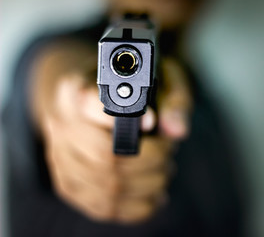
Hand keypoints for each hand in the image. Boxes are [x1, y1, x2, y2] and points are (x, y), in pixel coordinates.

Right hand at [30, 42, 191, 222]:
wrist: (98, 103)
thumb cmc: (133, 92)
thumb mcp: (160, 80)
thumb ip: (173, 100)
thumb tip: (177, 131)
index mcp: (77, 90)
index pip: (88, 104)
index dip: (125, 117)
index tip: (150, 121)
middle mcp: (62, 125)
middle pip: (105, 156)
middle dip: (152, 158)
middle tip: (167, 149)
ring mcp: (62, 159)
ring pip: (108, 186)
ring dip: (150, 182)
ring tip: (163, 167)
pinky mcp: (71, 186)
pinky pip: (106, 207)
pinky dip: (140, 204)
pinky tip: (154, 189)